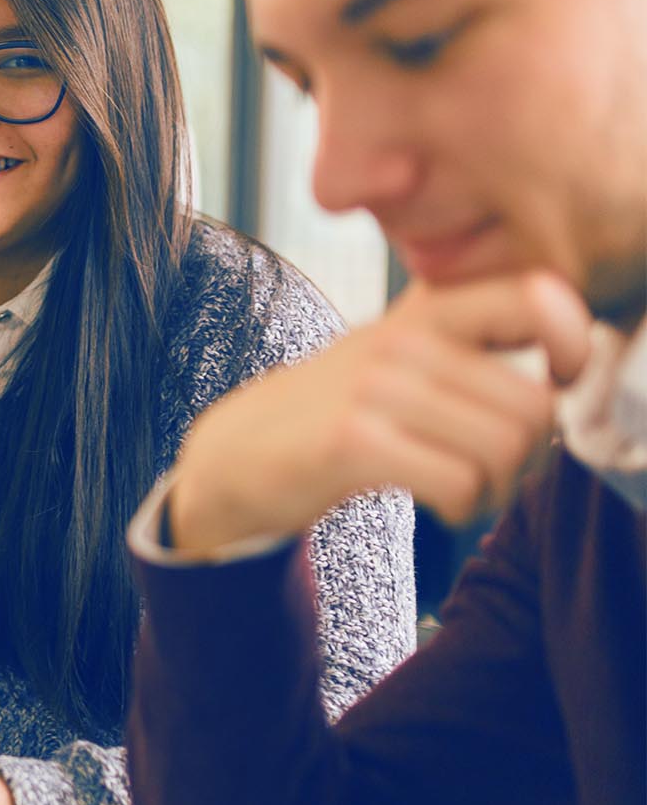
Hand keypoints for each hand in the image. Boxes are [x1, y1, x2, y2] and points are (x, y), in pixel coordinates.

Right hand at [169, 273, 592, 556]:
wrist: (232, 457)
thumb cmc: (329, 415)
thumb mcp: (394, 359)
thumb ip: (467, 347)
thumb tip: (564, 373)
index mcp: (422, 313)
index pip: (535, 297)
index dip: (573, 344)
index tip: (557, 384)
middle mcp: (401, 341)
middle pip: (533, 401)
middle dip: (532, 454)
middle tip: (500, 472)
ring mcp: (374, 387)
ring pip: (505, 445)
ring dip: (501, 487)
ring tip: (470, 492)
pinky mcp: (352, 440)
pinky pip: (459, 481)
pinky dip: (465, 507)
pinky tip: (441, 505)